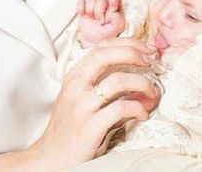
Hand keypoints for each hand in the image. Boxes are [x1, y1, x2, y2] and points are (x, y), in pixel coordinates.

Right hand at [26, 38, 158, 168]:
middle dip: (134, 53)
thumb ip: (97, 82)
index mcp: (74, 78)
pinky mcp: (90, 126)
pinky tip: (142, 115)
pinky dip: (139, 109)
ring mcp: (82, 106)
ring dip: (143, 83)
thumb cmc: (68, 128)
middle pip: (106, 56)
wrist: (50, 158)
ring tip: (151, 93)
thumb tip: (133, 70)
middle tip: (151, 62)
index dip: (126, 43)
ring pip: (118, 81)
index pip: (100, 48)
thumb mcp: (77, 98)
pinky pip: (122, 108)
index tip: (145, 48)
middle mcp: (76, 88)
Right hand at [76, 0, 126, 43]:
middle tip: (101, 21)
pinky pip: (81, 2)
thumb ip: (118, 20)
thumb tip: (114, 13)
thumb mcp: (117, 27)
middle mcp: (105, 3)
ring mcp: (94, 5)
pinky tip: (83, 15)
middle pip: (101, 0)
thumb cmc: (109, 31)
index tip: (112, 9)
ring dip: (90, 10)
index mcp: (115, 5)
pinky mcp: (84, 8)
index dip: (113, 0)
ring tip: (92, 18)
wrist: (96, 39)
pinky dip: (81, 9)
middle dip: (99, 12)